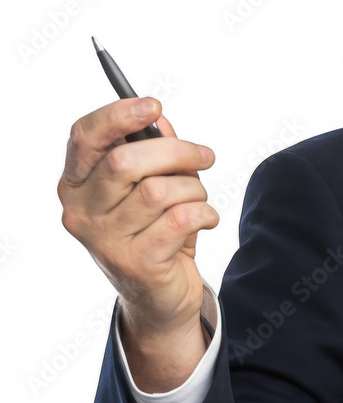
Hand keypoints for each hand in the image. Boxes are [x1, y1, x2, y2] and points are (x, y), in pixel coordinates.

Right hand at [58, 96, 218, 382]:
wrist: (159, 296)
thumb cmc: (156, 229)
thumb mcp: (152, 184)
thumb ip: (152, 150)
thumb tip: (159, 119)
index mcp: (76, 183)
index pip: (84, 137)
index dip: (118, 116)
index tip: (155, 106)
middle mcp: (81, 211)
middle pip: (125, 161)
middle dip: (177, 152)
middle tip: (206, 156)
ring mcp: (104, 240)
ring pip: (158, 191)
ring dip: (194, 188)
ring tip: (200, 199)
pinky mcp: (134, 263)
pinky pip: (180, 219)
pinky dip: (204, 213)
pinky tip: (206, 220)